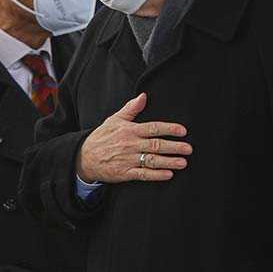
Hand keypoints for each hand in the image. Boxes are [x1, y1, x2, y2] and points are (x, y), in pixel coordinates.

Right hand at [76, 93, 190, 183]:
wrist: (84, 157)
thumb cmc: (102, 137)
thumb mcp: (114, 119)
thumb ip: (131, 108)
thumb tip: (143, 96)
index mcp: (129, 130)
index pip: (153, 128)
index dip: (168, 129)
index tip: (182, 131)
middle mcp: (130, 144)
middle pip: (156, 145)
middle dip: (174, 147)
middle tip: (188, 148)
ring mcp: (128, 159)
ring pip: (152, 160)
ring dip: (168, 162)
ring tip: (183, 162)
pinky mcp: (125, 173)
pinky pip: (143, 174)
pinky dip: (156, 175)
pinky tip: (168, 174)